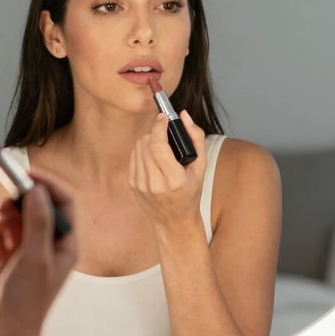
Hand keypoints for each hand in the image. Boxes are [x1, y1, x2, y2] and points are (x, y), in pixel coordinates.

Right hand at [0, 169, 76, 335]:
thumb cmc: (26, 301)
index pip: (64, 201)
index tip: (27, 174)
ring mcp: (29, 249)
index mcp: (66, 243)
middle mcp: (50, 243)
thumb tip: (39, 190)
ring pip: (16, 216)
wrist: (4, 332)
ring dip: (4, 219)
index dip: (48, 184)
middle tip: (4, 206)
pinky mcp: (10, 256)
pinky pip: (1, 232)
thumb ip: (37, 222)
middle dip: (19, 203)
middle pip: (36, 205)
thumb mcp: (34, 258)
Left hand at [129, 110, 206, 227]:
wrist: (174, 221)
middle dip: (156, 132)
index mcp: (174, 180)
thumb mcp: (201, 167)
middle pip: (147, 143)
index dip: (159, 126)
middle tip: (165, 131)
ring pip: (138, 147)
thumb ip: (196, 137)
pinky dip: (143, 150)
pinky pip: (134, 156)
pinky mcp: (132, 184)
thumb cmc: (190, 192)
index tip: (164, 117)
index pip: (159, 146)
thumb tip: (184, 115)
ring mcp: (141, 185)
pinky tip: (153, 155)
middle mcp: (154, 184)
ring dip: (149, 139)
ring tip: (160, 144)